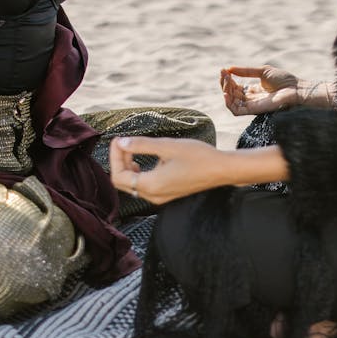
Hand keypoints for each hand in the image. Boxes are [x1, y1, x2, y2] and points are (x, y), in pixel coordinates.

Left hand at [109, 136, 225, 205]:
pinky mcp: (167, 194)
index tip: (119, 140)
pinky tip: (150, 159)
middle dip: (120, 161)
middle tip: (124, 142)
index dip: (114, 157)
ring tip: (134, 149)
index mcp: (151, 185)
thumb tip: (121, 142)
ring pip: (133, 185)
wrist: (222, 170)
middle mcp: (153, 196)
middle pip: (123, 182)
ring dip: (129, 167)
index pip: (118, 176)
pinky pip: (144, 186)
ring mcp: (160, 197)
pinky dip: (140, 173)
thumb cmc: (198, 157)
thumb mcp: (167, 146)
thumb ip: (141, 145)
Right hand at [219, 65, 303, 114]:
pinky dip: (228, 103)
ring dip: (225, 91)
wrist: (295, 88)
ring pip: (231, 102)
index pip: (234, 87)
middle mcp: (250, 99)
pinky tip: (226, 93)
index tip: (224, 69)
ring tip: (226, 80)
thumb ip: (246, 71)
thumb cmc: (283, 80)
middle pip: (230, 94)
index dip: (227, 79)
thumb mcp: (262, 71)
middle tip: (224, 73)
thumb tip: (229, 68)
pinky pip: (236, 110)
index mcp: (252, 90)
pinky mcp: (254, 110)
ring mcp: (251, 105)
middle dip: (224, 83)